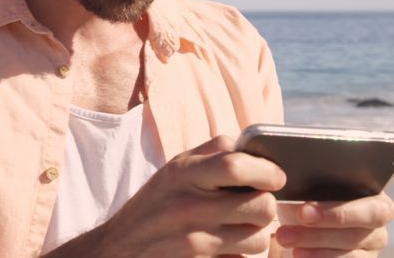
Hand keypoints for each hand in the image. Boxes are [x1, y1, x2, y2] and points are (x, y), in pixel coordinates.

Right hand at [45, 135, 284, 257]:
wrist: (118, 250)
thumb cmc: (154, 206)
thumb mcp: (173, 171)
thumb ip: (211, 154)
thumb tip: (254, 147)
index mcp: (182, 172)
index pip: (237, 165)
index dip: (267, 170)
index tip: (276, 176)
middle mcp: (187, 205)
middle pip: (260, 205)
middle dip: (266, 207)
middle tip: (256, 207)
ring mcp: (193, 240)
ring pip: (259, 237)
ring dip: (257, 235)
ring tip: (239, 230)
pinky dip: (241, 256)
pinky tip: (226, 249)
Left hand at [272, 125, 393, 257]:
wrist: (287, 240)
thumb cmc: (294, 203)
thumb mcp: (295, 184)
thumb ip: (302, 172)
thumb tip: (286, 167)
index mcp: (368, 180)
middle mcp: (380, 208)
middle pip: (373, 211)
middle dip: (337, 212)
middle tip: (302, 212)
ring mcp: (375, 238)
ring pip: (357, 239)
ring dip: (317, 237)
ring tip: (283, 235)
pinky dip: (320, 257)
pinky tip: (298, 254)